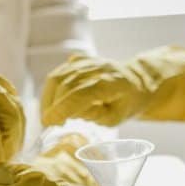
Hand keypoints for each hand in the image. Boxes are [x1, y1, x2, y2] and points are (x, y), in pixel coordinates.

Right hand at [41, 46, 184, 126]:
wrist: (136, 81)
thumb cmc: (127, 103)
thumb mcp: (117, 118)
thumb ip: (96, 116)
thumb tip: (71, 113)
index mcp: (112, 83)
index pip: (82, 93)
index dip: (64, 107)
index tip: (49, 121)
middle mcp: (99, 68)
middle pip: (66, 83)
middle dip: (53, 105)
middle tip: (50, 124)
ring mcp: (89, 62)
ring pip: (58, 76)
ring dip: (48, 98)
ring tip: (49, 116)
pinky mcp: (80, 61)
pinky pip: (59, 72)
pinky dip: (51, 88)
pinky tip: (52, 103)